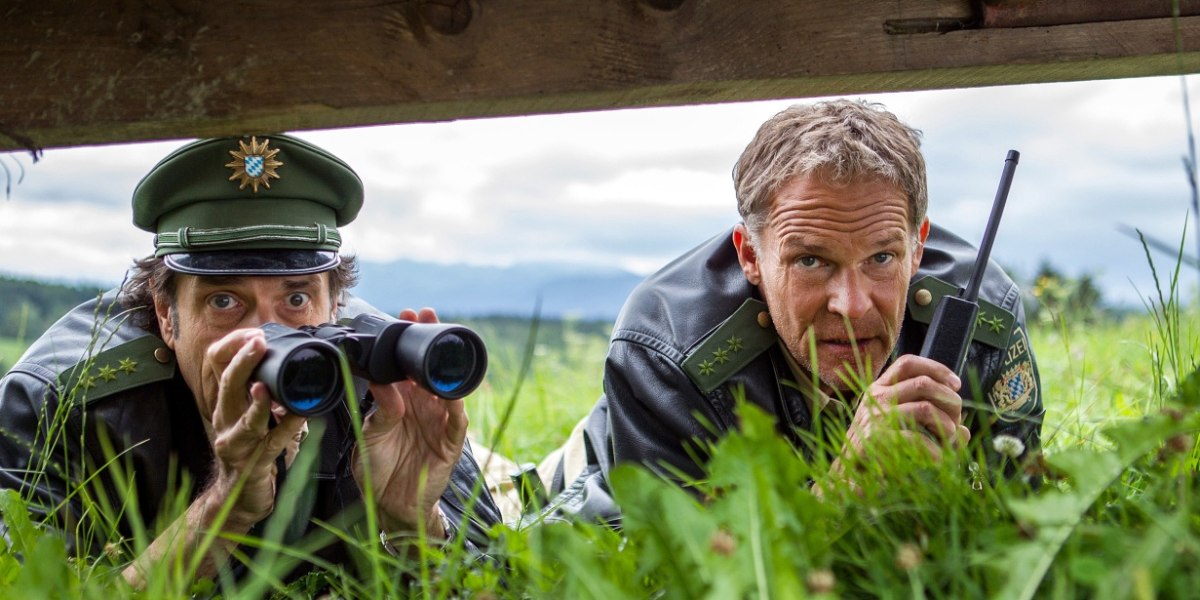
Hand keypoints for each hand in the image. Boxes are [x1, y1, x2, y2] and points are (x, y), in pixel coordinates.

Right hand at [200, 329, 306, 529]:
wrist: (239, 498)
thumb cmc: (251, 451)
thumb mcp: (252, 416)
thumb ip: (264, 392)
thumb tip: (287, 362)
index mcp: (225, 404)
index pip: (217, 368)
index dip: (232, 348)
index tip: (252, 333)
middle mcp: (224, 421)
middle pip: (226, 386)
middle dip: (242, 363)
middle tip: (257, 343)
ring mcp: (235, 444)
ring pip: (244, 419)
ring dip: (257, 403)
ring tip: (263, 387)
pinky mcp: (253, 464)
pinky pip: (271, 444)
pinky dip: (287, 428)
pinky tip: (301, 416)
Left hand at [353, 308, 467, 538]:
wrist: (388, 505)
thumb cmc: (377, 469)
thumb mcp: (371, 436)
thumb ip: (381, 410)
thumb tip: (382, 381)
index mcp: (402, 401)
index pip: (408, 365)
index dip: (409, 341)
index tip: (406, 315)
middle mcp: (423, 407)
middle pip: (431, 368)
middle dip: (431, 341)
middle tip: (427, 314)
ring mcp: (439, 423)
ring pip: (448, 390)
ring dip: (446, 368)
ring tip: (442, 345)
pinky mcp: (450, 444)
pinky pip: (457, 422)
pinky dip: (457, 407)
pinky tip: (453, 393)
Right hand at [840, 354, 969, 464]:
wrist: (849, 475)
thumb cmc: (878, 450)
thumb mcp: (900, 428)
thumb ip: (930, 423)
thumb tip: (965, 431)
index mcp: (879, 389)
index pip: (908, 364)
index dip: (937, 369)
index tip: (956, 385)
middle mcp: (876, 397)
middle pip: (923, 382)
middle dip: (949, 400)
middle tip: (956, 421)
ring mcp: (876, 417)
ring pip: (925, 408)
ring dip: (946, 426)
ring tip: (949, 441)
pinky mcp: (878, 439)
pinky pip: (920, 439)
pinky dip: (937, 452)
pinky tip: (937, 460)